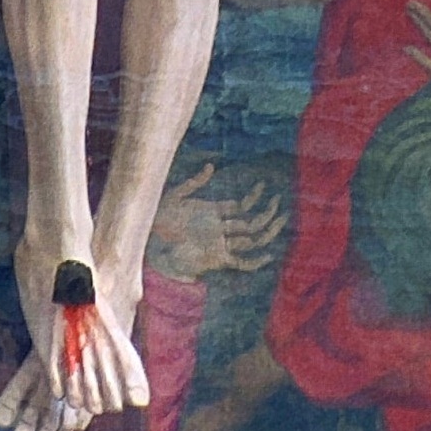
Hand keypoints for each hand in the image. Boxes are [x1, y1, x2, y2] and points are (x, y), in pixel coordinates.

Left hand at [145, 162, 288, 283]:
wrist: (150, 242)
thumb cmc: (159, 217)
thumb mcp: (177, 195)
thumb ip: (195, 182)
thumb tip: (212, 167)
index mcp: (212, 213)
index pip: (240, 206)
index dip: (253, 197)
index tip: (263, 186)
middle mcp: (220, 229)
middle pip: (250, 222)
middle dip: (266, 213)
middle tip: (280, 202)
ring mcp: (220, 244)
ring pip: (251, 239)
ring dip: (267, 230)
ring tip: (280, 220)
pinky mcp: (218, 259)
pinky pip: (241, 263)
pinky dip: (255, 262)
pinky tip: (268, 256)